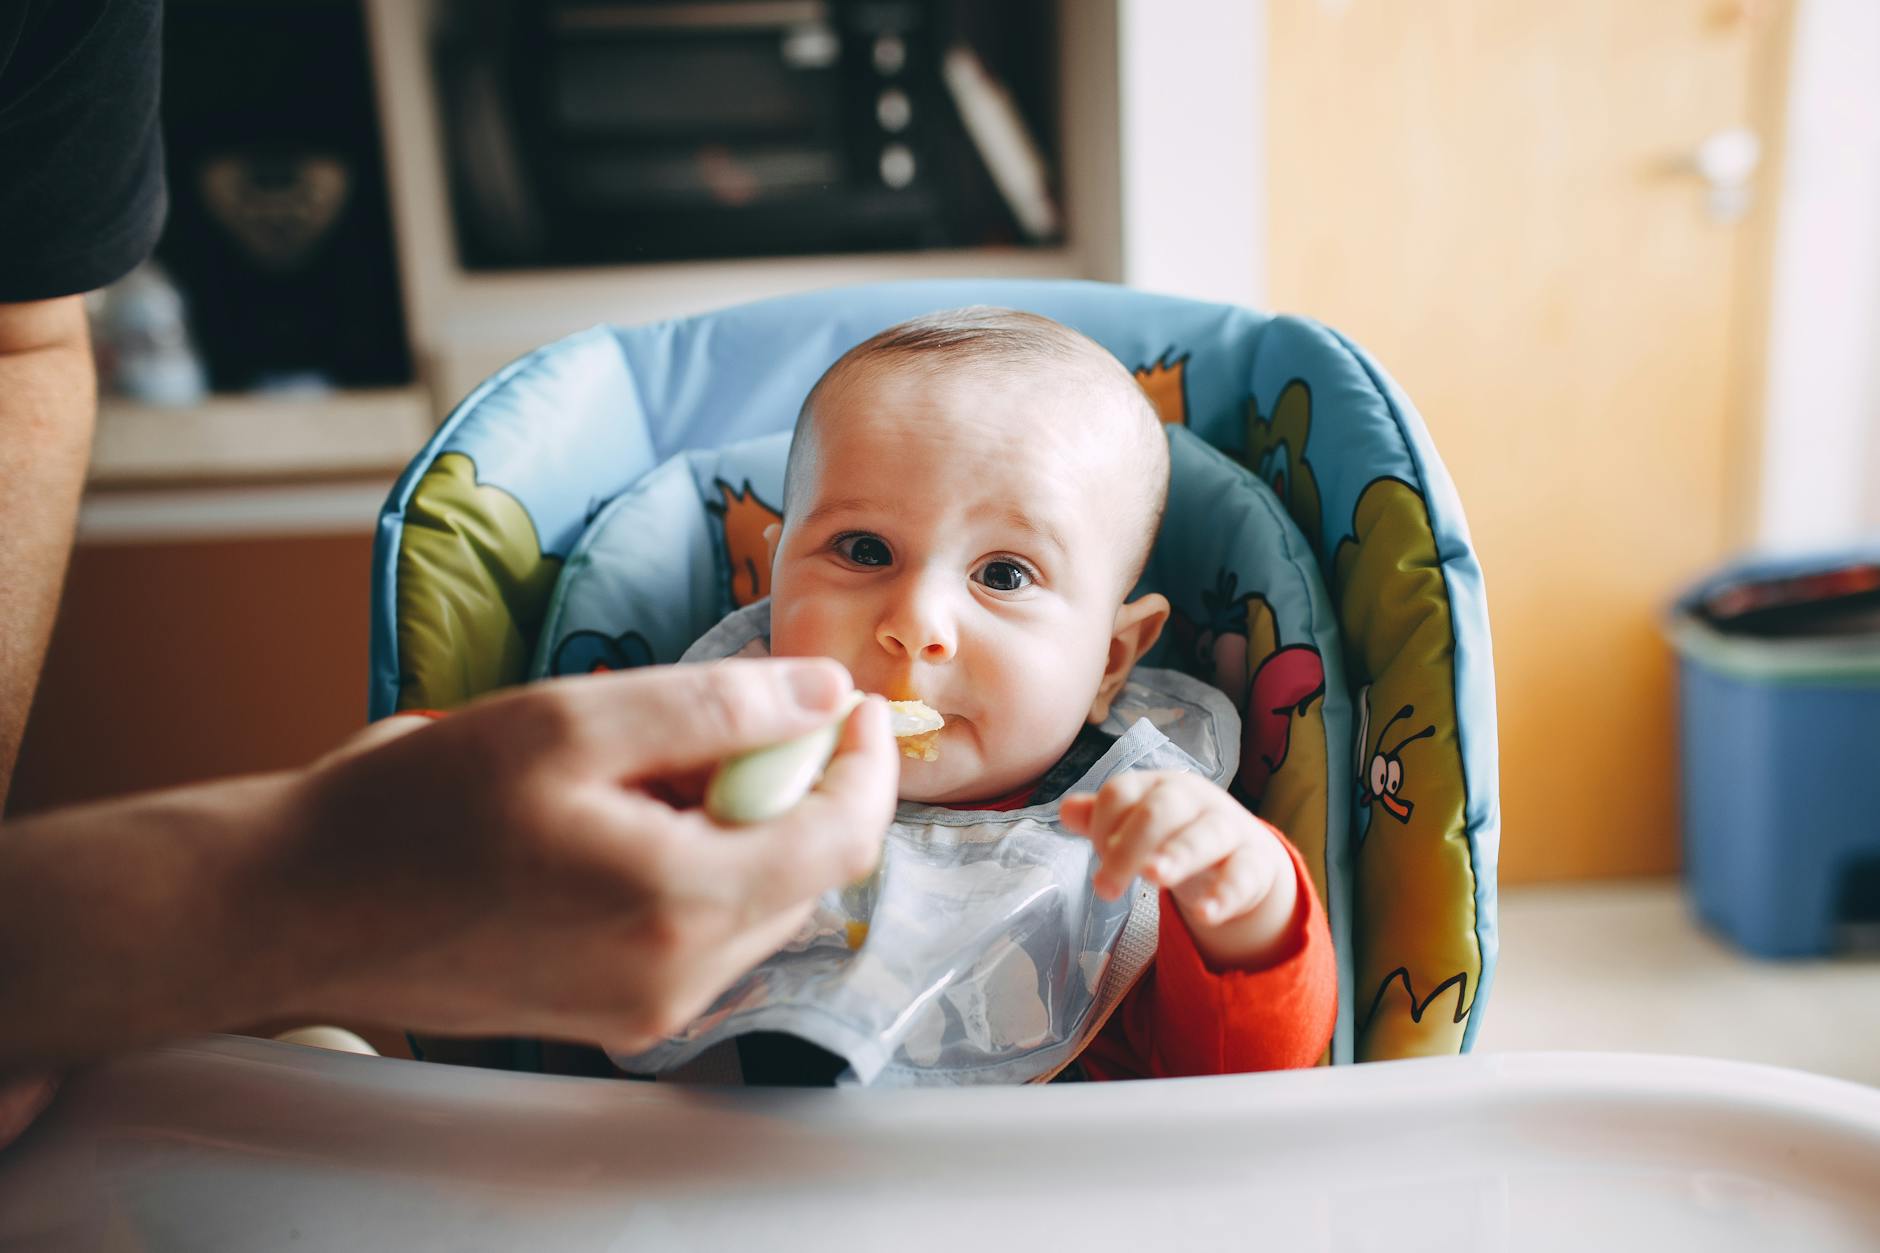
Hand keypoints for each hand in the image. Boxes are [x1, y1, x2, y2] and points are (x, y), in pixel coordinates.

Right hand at [262, 658, 900, 1053]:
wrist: (297, 907)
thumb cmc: (414, 810)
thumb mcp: (568, 722)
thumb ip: (714, 707)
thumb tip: (822, 694)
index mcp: (680, 905)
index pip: (843, 839)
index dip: (863, 761)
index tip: (850, 699)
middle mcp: (680, 978)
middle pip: (804, 870)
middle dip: (788, 784)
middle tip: (720, 718)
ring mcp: (648, 1008)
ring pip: (754, 899)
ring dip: (736, 823)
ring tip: (645, 769)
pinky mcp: (615, 1013)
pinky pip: (700, 928)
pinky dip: (692, 863)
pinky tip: (617, 819)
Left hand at [1059, 770, 1299, 968]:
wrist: (1244, 853)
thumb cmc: (1177, 834)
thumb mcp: (1139, 825)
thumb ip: (1102, 820)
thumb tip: (1066, 811)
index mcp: (1157, 786)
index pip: (1121, 793)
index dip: (1102, 826)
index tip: (1098, 857)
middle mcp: (1194, 799)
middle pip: (1159, 811)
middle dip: (1129, 846)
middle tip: (1105, 887)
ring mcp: (1227, 827)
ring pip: (1205, 835)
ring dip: (1177, 855)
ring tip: (1153, 877)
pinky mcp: (1255, 862)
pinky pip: (1242, 875)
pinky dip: (1225, 895)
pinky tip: (1206, 915)